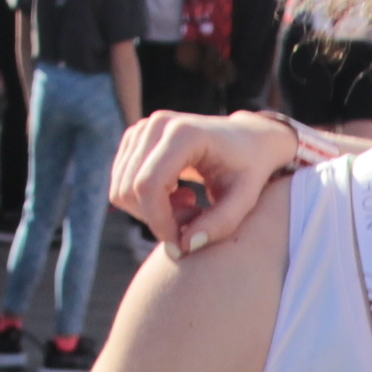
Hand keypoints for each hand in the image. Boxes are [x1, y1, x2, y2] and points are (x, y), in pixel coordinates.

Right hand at [109, 109, 295, 254]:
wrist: (249, 139)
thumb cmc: (249, 169)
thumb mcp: (245, 200)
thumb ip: (220, 224)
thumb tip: (183, 247)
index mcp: (184, 133)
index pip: (149, 185)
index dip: (158, 220)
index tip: (179, 242)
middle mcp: (157, 125)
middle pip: (130, 188)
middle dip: (156, 217)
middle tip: (193, 219)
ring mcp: (143, 128)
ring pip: (122, 189)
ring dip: (152, 210)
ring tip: (189, 205)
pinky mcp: (135, 137)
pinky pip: (124, 183)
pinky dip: (147, 200)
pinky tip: (178, 194)